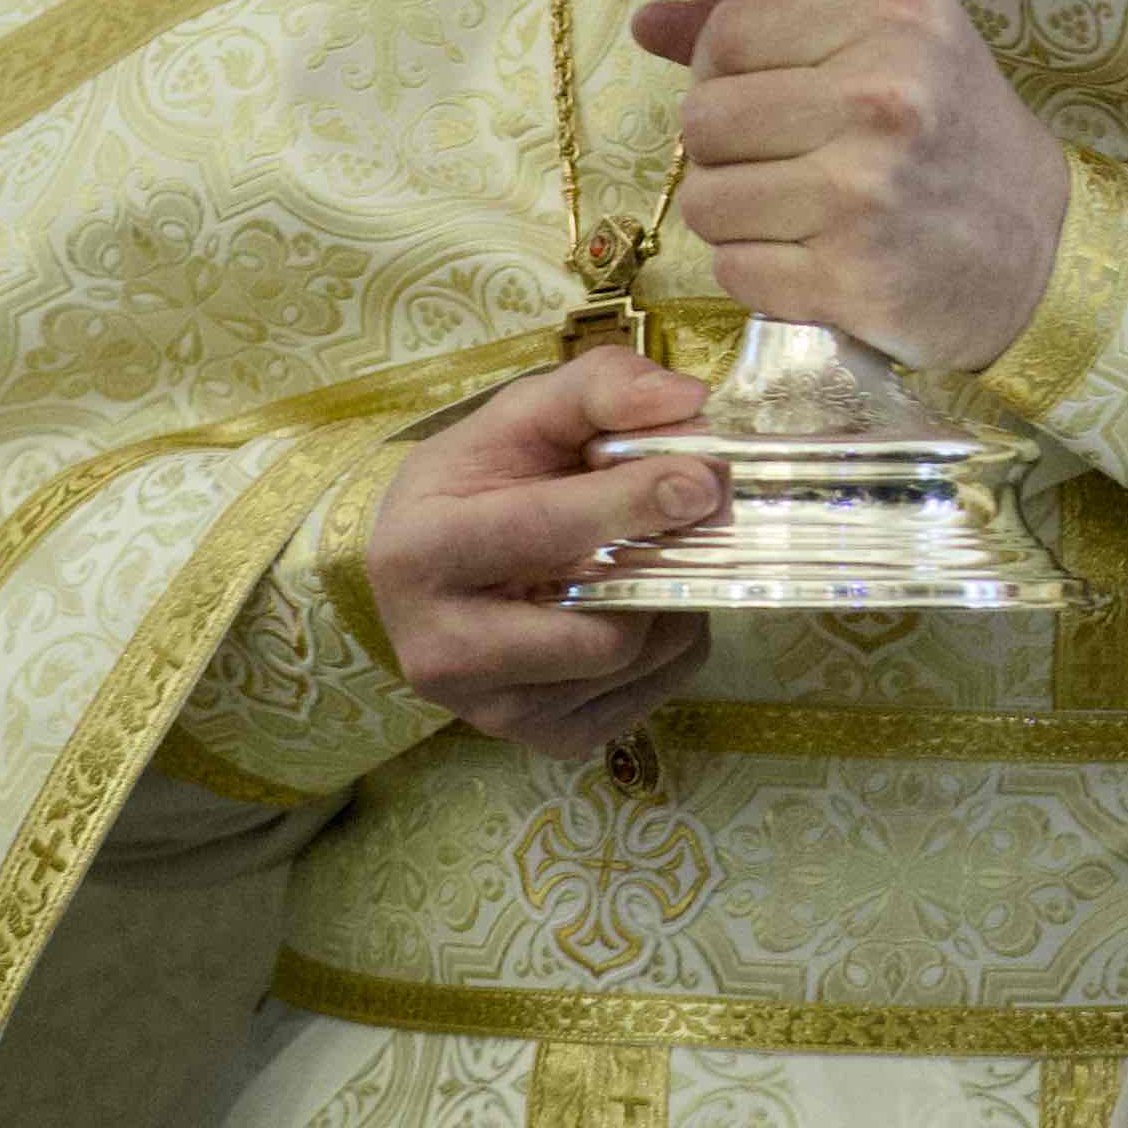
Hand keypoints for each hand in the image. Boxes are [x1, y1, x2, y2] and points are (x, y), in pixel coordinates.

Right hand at [371, 349, 723, 755]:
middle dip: (666, 566)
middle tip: (701, 514)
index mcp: (424, 553)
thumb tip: (686, 402)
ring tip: (663, 552)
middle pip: (600, 628)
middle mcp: (446, 650)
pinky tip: (647, 601)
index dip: (634, 503)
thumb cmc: (478, 481)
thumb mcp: (524, 414)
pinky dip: (673, 644)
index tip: (704, 479)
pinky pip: (649, 696)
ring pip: (634, 662)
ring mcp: (494, 708)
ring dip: (677, 600)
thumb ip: (602, 388)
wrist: (428, 567)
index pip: (544, 533)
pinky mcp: (543, 739)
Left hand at [632, 0, 1074, 376]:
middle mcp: (883, 96)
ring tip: (798, 208)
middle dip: (730, 145)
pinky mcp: (851, 280)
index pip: (726, 30)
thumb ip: (779, 2)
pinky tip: (813, 256)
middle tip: (791, 156)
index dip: (730, 66)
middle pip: (703, 117)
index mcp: (894, 12)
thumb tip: (648, 22)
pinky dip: (761, 271)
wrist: (1040, 249)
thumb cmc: (953, 124)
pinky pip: (733, 270)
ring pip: (705, 200)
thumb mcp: (897, 27)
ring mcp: (864, 194)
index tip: (780, 89)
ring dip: (738, 213)